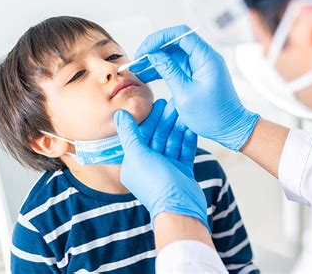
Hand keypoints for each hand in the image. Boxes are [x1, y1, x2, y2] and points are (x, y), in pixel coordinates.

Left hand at [115, 99, 208, 230]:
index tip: (157, 103)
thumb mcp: (138, 155)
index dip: (150, 118)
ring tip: (185, 111)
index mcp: (135, 162)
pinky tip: (192, 126)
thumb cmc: (155, 184)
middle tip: (174, 103)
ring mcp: (167, 168)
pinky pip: (184, 150)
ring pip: (173, 141)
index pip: (142, 134)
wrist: (180, 209)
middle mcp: (150, 164)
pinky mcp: (182, 171)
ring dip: (178, 126)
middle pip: (158, 136)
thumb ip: (129, 133)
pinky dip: (188, 138)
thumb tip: (119, 114)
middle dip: (166, 120)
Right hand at [131, 25, 259, 150]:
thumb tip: (154, 55)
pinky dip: (163, 70)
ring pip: (173, 55)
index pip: (181, 34)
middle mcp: (204, 57)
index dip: (159, 39)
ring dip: (156, 61)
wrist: (230, 129)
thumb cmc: (212, 115)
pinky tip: (148, 76)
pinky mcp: (197, 75)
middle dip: (154, 50)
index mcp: (206, 58)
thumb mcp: (185, 94)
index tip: (144, 50)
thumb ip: (169, 71)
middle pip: (175, 43)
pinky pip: (177, 66)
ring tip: (138, 71)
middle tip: (137, 63)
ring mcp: (201, 66)